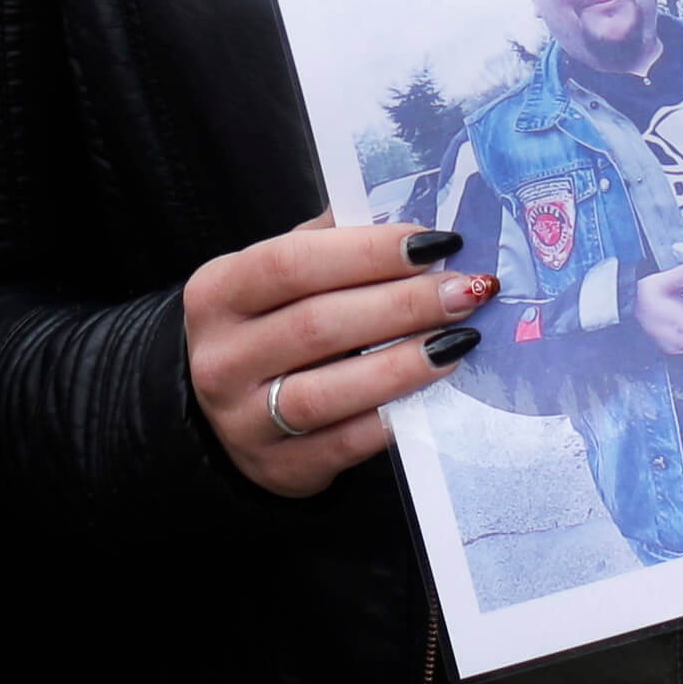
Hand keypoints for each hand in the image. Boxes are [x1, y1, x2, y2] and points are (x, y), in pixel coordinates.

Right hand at [185, 219, 496, 497]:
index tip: (435, 243)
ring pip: (329, 391)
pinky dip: (395, 415)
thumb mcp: (279, 278)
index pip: (292, 263)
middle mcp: (220, 358)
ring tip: (460, 338)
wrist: (229, 416)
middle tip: (464, 289)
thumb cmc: (269, 327)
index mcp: (218, 293)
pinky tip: (434, 389)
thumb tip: (408, 215)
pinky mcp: (280, 468)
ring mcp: (244, 421)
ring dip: (403, 363)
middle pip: (317, 325)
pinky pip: (347, 443)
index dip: (368, 251)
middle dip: (402, 304)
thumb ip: (330, 243)